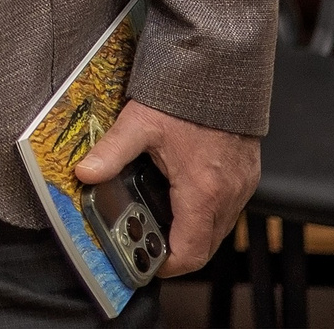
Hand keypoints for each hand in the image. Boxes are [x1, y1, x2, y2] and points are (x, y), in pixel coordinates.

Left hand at [72, 100, 258, 277]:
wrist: (223, 68)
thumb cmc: (188, 95)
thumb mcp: (139, 123)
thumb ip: (111, 152)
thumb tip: (85, 172)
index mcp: (203, 191)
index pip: (190, 252)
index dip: (166, 265)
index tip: (147, 261)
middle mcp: (229, 194)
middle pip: (206, 245)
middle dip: (177, 248)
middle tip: (148, 237)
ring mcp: (242, 184)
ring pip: (219, 227)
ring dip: (194, 229)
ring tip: (163, 216)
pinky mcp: (247, 173)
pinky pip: (229, 206)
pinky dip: (208, 210)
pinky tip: (185, 193)